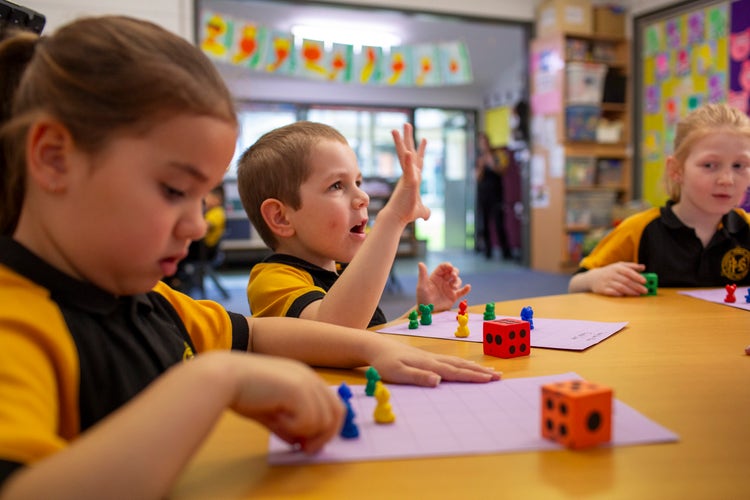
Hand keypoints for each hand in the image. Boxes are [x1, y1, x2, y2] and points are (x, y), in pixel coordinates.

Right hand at [230, 355, 344, 453]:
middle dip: (323, 437)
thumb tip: (298, 442)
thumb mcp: (270, 411)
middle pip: (337, 413)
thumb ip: (287, 424)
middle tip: (305, 449)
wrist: (225, 377)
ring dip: (303, 432)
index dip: (325, 428)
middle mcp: (311, 378)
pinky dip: (293, 428)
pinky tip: (275, 419)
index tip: (308, 444)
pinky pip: (308, 421)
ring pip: (323, 421)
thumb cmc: (242, 391)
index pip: (332, 405)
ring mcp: (307, 382)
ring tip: (279, 426)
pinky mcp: (299, 390)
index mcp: (305, 378)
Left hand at [366, 337, 499, 386]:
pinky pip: (451, 361)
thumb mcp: (397, 373)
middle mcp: (433, 359)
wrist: (375, 346)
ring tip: (490, 371)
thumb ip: (417, 377)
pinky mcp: (427, 357)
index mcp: (429, 364)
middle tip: (499, 376)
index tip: (490, 380)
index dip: (473, 376)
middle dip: (481, 372)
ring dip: (475, 367)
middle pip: (462, 366)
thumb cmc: (384, 363)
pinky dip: (463, 364)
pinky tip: (466, 365)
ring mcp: (431, 357)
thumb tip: (438, 381)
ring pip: (458, 362)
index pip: (455, 372)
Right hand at [384, 123, 429, 224]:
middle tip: (406, 124)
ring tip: (400, 128)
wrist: (397, 218)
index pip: (418, 161)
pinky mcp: (408, 182)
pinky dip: (408, 161)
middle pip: (409, 152)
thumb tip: (428, 216)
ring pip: (405, 155)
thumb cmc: (406, 213)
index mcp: (413, 177)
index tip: (425, 139)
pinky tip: (408, 151)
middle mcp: (410, 174)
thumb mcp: (420, 211)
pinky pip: (409, 170)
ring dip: (403, 141)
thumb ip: (425, 211)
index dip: (421, 150)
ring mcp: (408, 176)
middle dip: (408, 137)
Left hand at [415, 262, 470, 311]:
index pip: (443, 267)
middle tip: (453, 275)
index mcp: (436, 277)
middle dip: (454, 271)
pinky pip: (462, 291)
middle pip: (452, 272)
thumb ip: (422, 275)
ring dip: (457, 281)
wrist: (427, 311)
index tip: (450, 266)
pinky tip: (468, 287)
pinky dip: (466, 289)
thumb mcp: (422, 286)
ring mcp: (449, 288)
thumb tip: (420, 263)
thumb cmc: (422, 298)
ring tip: (453, 286)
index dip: (447, 265)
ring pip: (457, 280)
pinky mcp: (453, 296)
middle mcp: (443, 281)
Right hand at [589, 262, 646, 296]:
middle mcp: (611, 274)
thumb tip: (643, 267)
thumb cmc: (610, 272)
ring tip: (638, 294)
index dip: (637, 276)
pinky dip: (619, 294)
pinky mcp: (602, 289)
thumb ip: (631, 266)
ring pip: (620, 287)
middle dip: (636, 286)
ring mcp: (606, 282)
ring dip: (630, 291)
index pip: (628, 272)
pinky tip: (625, 295)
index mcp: (617, 267)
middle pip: (626, 281)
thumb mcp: (619, 266)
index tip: (645, 281)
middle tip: (645, 290)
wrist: (593, 278)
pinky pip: (612, 292)